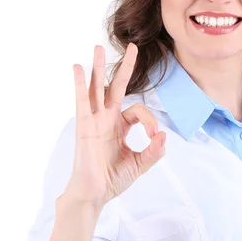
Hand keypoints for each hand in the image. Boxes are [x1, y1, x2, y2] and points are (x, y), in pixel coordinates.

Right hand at [63, 43, 165, 209]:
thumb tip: (164, 135)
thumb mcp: (140, 164)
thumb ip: (154, 151)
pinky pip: (82, 101)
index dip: (150, 120)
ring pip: (97, 88)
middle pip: (116, 87)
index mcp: (120, 126)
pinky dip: (79, 84)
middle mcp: (107, 119)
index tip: (155, 136)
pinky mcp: (84, 126)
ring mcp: (94, 120)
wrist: (95, 194)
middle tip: (133, 46)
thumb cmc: (113, 179)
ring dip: (98, 68)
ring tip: (97, 48)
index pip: (138, 111)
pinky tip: (77, 68)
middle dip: (124, 67)